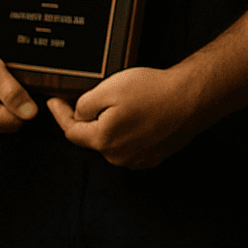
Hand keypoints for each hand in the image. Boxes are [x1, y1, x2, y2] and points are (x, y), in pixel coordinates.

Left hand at [47, 65, 203, 167]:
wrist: (193, 98)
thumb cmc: (154, 91)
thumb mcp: (110, 88)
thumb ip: (84, 105)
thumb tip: (79, 116)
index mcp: (103, 139)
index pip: (71, 131)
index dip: (60, 114)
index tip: (54, 101)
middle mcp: (118, 156)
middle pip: (94, 138)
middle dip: (92, 119)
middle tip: (104, 96)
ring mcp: (137, 159)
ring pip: (114, 142)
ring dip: (114, 127)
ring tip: (130, 105)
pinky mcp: (154, 157)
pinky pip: (133, 146)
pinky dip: (132, 133)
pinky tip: (144, 116)